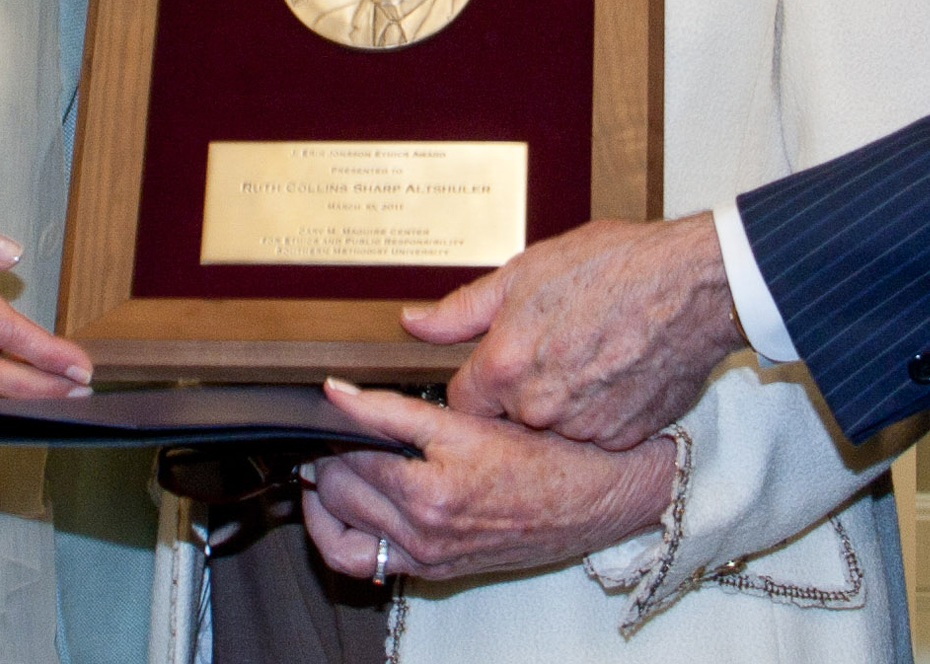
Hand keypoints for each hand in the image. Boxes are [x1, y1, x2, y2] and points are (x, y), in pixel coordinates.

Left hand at [299, 380, 677, 583]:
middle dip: (329, 444)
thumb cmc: (563, 448)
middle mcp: (431, 515)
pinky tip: (332, 508)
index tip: (329, 390)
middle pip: (340, 474)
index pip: (364, 429)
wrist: (606, 498)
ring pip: (340, 515)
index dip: (342, 405)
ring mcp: (430, 548)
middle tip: (331, 423)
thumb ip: (416, 389)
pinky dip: (334, 532)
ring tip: (324, 459)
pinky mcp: (434, 568)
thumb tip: (373, 361)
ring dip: (323, 486)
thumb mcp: (492, 403)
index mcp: (445, 468)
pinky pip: (358, 559)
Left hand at [410, 213, 741, 449]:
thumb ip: (462, 308)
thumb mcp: (525, 271)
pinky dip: (604, 412)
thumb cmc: (613, 266)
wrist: (692, 283)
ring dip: (566, 403)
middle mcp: (539, 407)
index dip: (482, 380)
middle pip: (511, 417)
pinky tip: (618, 372)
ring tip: (592, 355)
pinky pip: (598, 434)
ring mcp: (584, 427)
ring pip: (556, 428)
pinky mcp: (624, 437)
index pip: (463, 402)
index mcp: (504, 366)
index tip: (503, 362)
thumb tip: (415, 322)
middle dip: (525, 390)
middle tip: (557, 348)